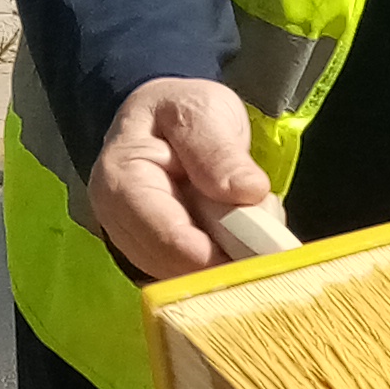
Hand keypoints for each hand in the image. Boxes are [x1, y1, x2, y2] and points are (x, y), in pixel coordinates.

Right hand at [87, 77, 266, 279]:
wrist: (163, 119)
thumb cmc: (178, 112)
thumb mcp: (202, 112)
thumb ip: (219, 151)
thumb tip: (247, 192)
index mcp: (122, 180)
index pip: (166, 235)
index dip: (214, 253)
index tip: (261, 253)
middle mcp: (119, 222)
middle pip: (178, 264)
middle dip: (229, 255)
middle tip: (270, 235)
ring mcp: (137, 244)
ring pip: (190, 277)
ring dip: (230, 258)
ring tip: (252, 221)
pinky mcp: (158, 258)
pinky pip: (196, 275)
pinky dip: (226, 260)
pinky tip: (241, 232)